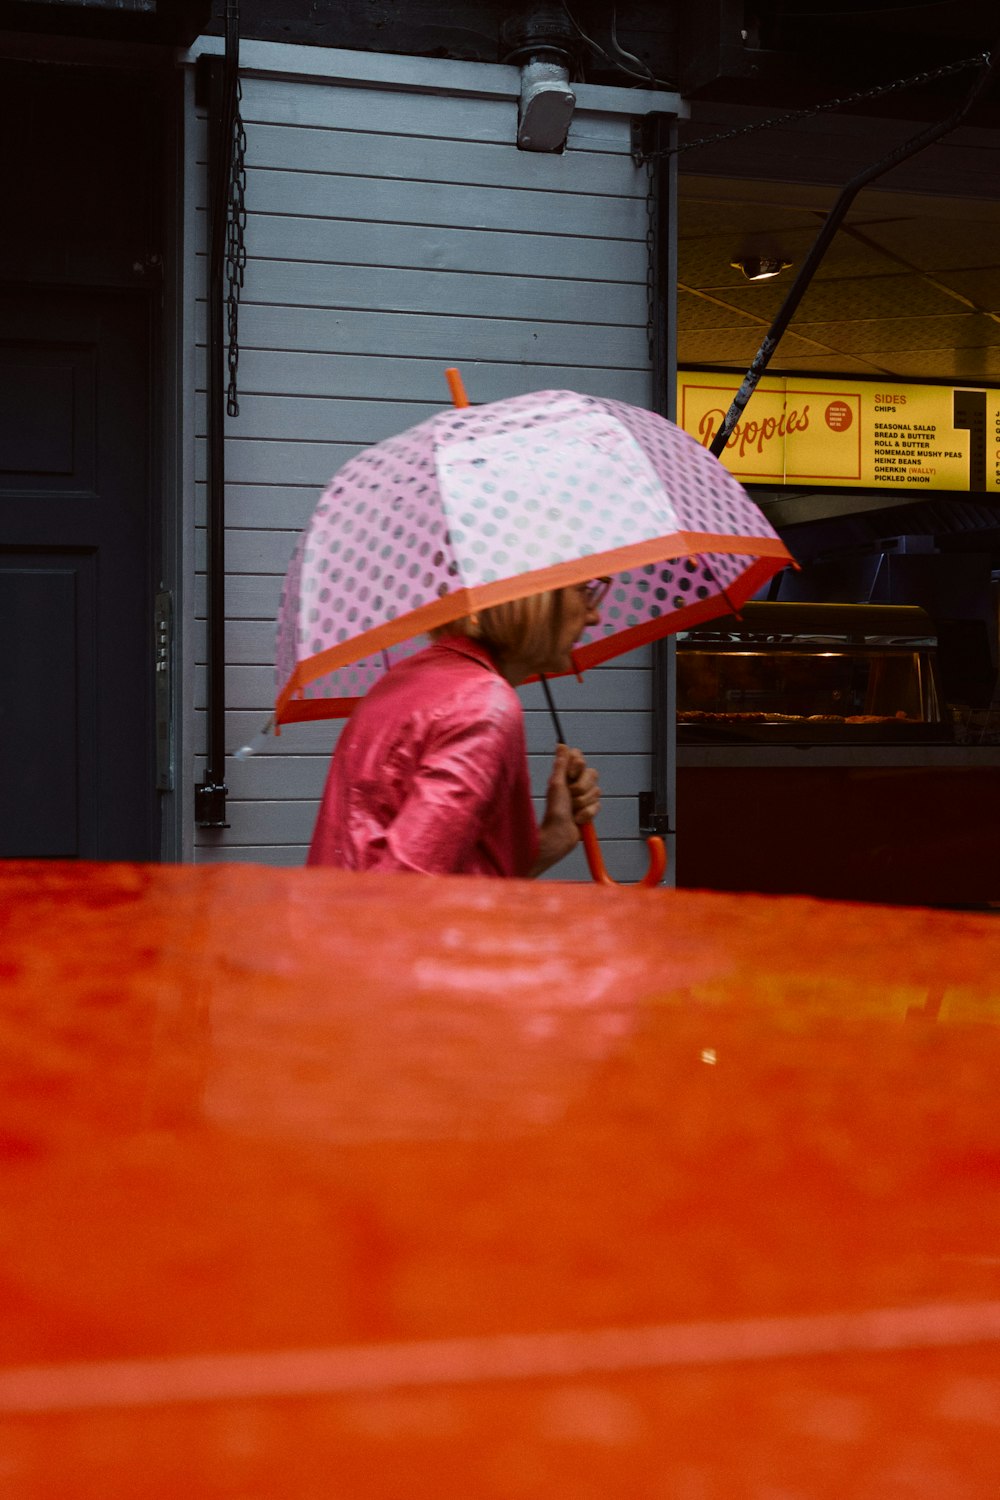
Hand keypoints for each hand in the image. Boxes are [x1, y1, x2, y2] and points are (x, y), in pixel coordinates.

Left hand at [531, 744, 600, 875]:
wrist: (558, 836)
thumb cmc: (553, 811)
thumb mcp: (556, 784)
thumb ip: (561, 764)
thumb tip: (561, 745)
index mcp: (565, 776)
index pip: (579, 758)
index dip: (577, 766)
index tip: (569, 775)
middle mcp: (575, 784)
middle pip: (592, 774)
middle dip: (581, 788)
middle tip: (569, 796)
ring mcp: (583, 797)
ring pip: (596, 791)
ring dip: (582, 803)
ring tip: (571, 811)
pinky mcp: (589, 810)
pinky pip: (597, 806)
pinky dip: (587, 814)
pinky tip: (577, 820)